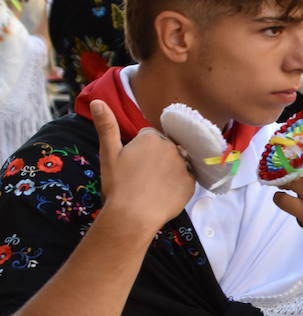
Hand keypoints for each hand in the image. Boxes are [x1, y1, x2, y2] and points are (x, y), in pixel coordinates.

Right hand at [91, 100, 194, 235]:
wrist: (133, 215)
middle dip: (155, 158)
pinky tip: (163, 193)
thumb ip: (106, 126)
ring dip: (167, 169)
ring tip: (152, 186)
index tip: (131, 164)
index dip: (138, 151)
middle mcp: (171, 147)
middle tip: (140, 176)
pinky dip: (177, 184)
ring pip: (176, 162)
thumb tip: (96, 100)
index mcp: (151, 137)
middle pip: (164, 148)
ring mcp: (184, 164)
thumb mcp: (108, 153)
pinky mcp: (192, 182)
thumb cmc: (118, 184)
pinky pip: (186, 178)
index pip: (148, 137)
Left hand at [271, 115, 302, 258]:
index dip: (297, 147)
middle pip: (288, 161)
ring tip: (290, 185)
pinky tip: (289, 199)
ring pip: (281, 179)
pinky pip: (280, 199)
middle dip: (286, 163)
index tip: (295, 148)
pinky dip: (280, 198)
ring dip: (282, 180)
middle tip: (289, 169)